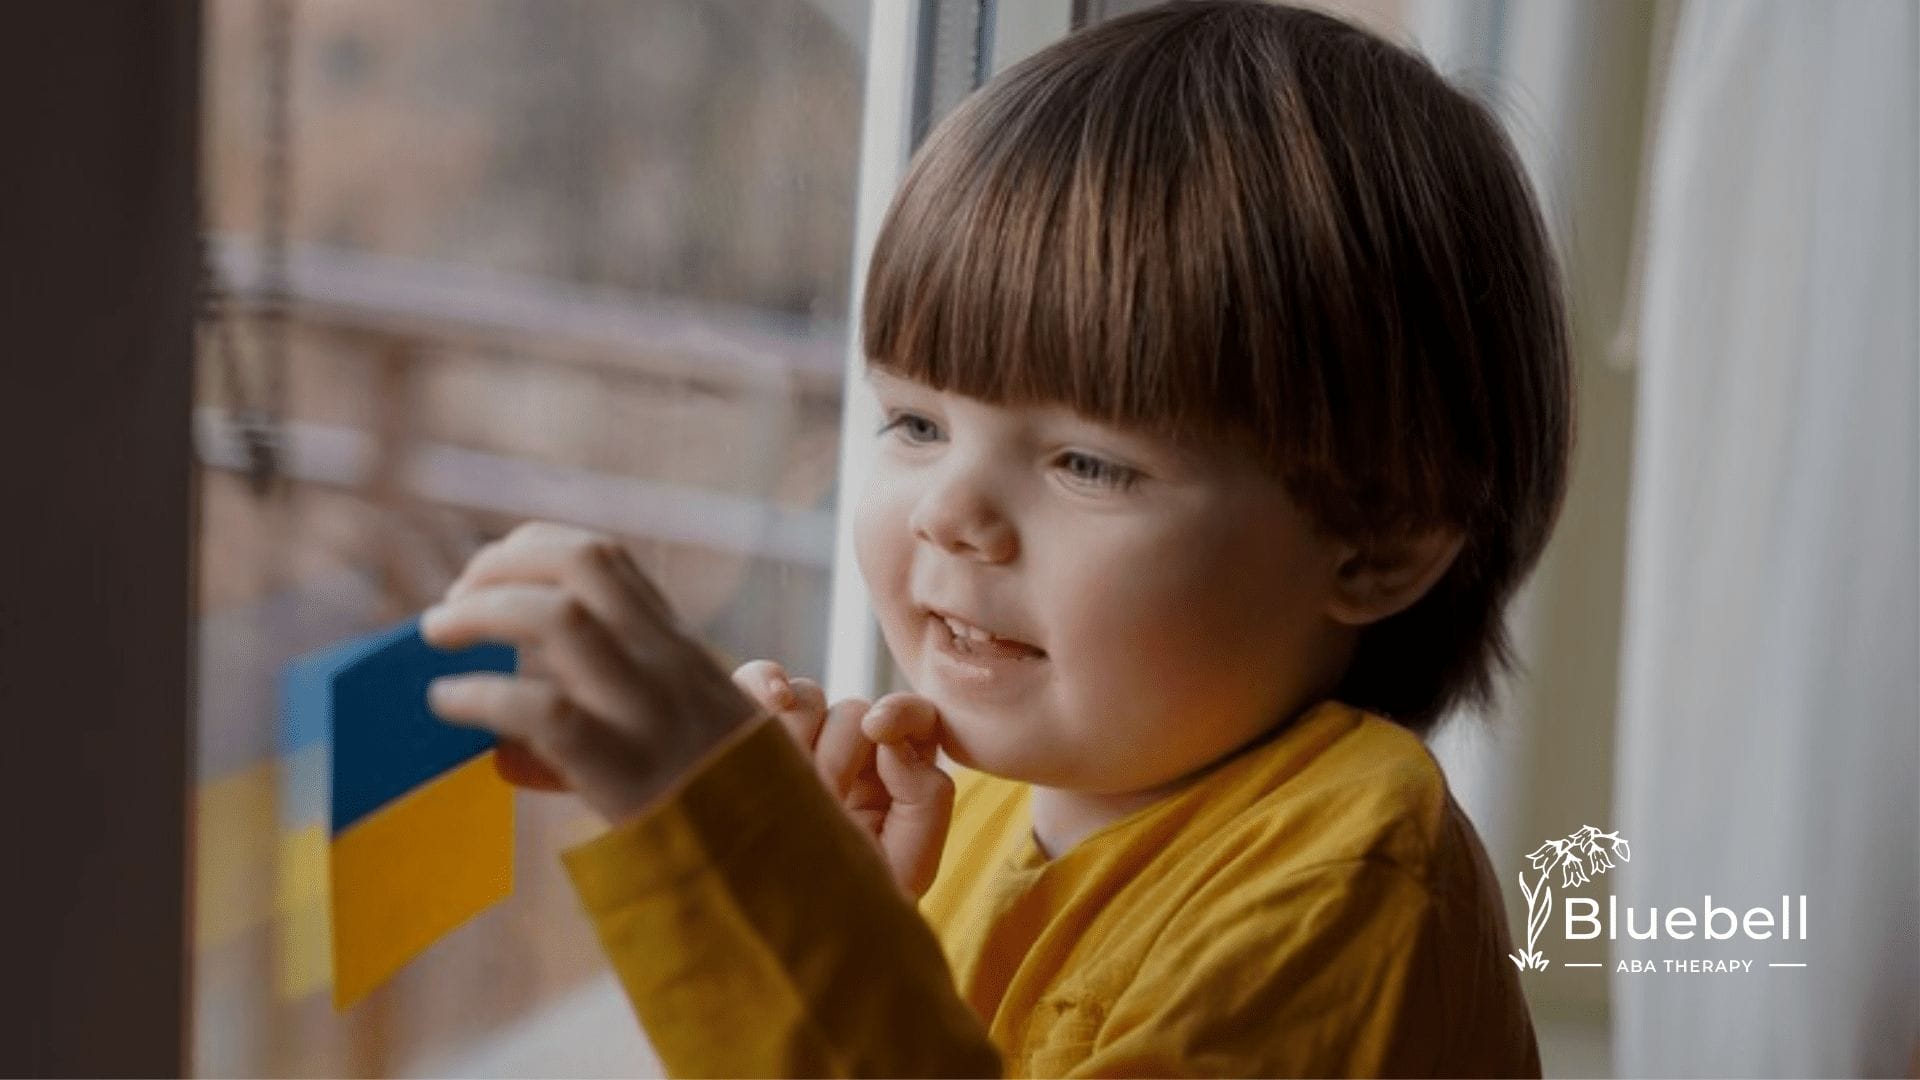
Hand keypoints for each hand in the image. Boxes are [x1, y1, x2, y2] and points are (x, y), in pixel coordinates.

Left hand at [420, 522, 764, 824]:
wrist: (768, 860)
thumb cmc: (713, 798)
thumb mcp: (683, 723)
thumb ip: (612, 705)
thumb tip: (505, 728)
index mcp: (675, 645)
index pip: (602, 557)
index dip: (530, 550)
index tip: (485, 578)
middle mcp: (666, 662)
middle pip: (580, 566)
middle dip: (500, 566)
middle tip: (450, 601)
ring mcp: (648, 711)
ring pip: (561, 619)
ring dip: (482, 612)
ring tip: (436, 633)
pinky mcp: (625, 768)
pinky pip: (543, 710)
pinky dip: (481, 694)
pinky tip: (447, 701)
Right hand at [732, 660, 953, 898]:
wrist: (780, 934)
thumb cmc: (848, 905)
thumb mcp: (910, 861)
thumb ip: (926, 797)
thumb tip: (888, 736)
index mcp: (890, 778)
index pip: (911, 718)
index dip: (902, 713)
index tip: (880, 729)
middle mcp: (845, 757)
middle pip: (852, 709)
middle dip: (839, 750)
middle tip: (823, 797)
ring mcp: (795, 746)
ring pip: (806, 697)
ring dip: (798, 732)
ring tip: (788, 783)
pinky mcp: (747, 738)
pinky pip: (753, 683)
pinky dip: (760, 681)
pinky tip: (767, 702)